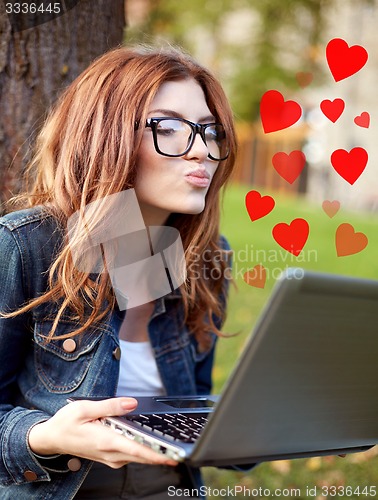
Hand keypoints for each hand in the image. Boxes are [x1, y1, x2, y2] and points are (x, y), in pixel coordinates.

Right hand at [28, 397, 177, 467]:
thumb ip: (111, 406)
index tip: (172, 455)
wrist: (52, 438)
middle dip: (161, 454)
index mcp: (105, 440)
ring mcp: (110, 457)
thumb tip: (132, 403)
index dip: (156, 453)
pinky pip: (131, 455)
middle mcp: (110, 452)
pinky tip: (151, 442)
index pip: (136, 449)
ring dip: (153, 452)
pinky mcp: (110, 456)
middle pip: (142, 456)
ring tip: (170, 444)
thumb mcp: (85, 408)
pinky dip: (143, 451)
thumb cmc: (66, 423)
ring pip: (138, 457)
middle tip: (180, 450)